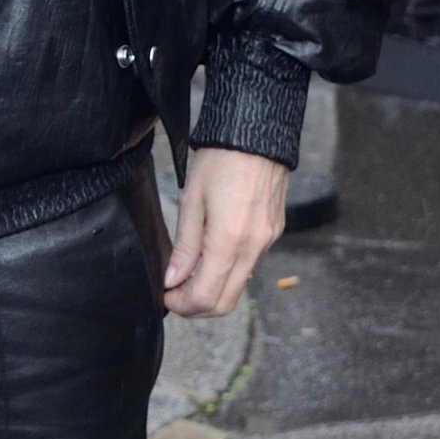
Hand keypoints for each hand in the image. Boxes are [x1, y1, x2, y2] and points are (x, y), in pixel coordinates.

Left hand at [163, 146, 289, 316]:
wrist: (257, 133)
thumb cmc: (220, 159)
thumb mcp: (191, 200)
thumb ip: (184, 246)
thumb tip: (173, 280)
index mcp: (229, 241)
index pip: (205, 296)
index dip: (181, 305)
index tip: (165, 296)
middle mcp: (254, 247)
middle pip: (225, 302)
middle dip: (196, 306)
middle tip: (175, 293)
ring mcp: (268, 241)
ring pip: (239, 285)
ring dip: (212, 289)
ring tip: (188, 273)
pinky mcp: (274, 232)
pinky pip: (250, 264)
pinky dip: (228, 271)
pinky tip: (211, 255)